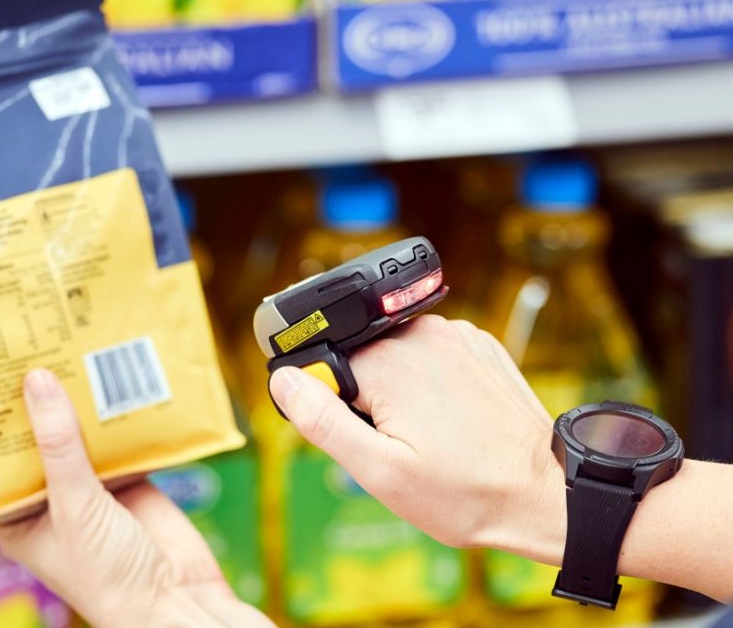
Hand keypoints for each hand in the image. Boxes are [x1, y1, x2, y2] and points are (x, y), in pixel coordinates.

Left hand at [0, 369, 273, 627]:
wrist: (177, 598)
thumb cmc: (108, 575)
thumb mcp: (73, 506)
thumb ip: (58, 444)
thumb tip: (37, 381)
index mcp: (17, 519)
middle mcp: (50, 500)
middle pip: (36, 442)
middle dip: (33, 405)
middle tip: (21, 351)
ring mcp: (90, 488)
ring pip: (77, 435)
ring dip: (75, 402)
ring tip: (62, 350)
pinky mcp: (128, 477)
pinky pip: (117, 437)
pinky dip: (117, 412)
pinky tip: (112, 376)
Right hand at [268, 315, 566, 564]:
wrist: (545, 494)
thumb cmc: (464, 493)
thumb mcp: (379, 472)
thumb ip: (323, 421)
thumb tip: (284, 380)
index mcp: (388, 362)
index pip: (328, 367)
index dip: (337, 407)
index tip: (366, 438)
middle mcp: (420, 334)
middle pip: (362, 359)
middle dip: (368, 399)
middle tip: (401, 444)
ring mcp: (455, 335)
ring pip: (396, 356)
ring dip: (400, 390)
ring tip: (430, 434)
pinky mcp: (478, 345)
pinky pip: (433, 356)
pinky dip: (432, 383)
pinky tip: (452, 419)